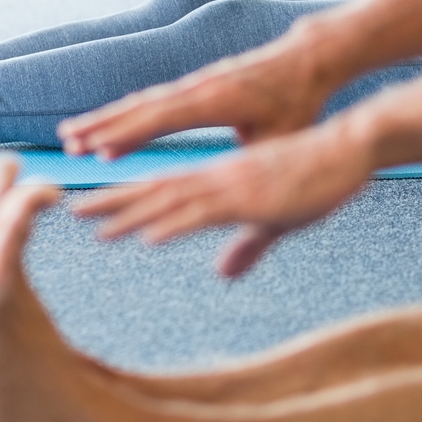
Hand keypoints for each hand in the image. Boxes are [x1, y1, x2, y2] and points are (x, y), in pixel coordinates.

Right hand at [58, 39, 341, 158]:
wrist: (306, 58)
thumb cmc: (298, 102)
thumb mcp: (281, 138)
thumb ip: (256, 168)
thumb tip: (244, 199)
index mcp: (216, 100)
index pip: (163, 119)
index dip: (130, 136)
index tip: (98, 153)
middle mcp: (198, 87)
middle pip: (141, 107)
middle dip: (102, 126)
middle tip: (67, 144)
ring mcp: (196, 83)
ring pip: (142, 102)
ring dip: (107, 118)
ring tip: (73, 135)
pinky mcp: (198, 84)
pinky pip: (154, 99)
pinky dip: (127, 112)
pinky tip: (110, 125)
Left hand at [73, 125, 372, 275]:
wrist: (350, 148)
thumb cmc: (318, 179)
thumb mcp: (277, 221)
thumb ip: (248, 246)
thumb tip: (224, 274)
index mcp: (221, 179)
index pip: (162, 188)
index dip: (125, 198)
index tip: (90, 207)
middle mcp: (218, 177)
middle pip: (154, 189)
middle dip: (112, 201)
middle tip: (70, 211)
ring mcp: (231, 185)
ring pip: (169, 200)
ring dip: (129, 213)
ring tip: (92, 226)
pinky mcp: (250, 198)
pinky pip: (203, 214)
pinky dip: (174, 225)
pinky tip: (148, 236)